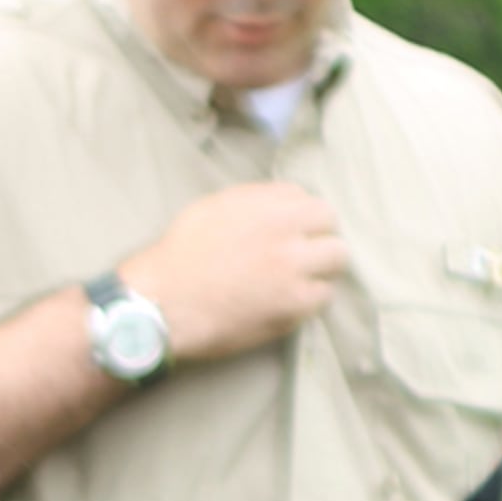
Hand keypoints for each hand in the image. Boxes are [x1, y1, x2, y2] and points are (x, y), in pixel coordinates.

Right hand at [123, 181, 346, 364]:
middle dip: (318, 235)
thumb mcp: (211, 209)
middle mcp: (283, 229)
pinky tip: (290, 303)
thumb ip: (251, 203)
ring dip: (322, 266)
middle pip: (330, 220)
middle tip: (304, 253)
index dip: (298, 216)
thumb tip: (279, 204)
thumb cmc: (178, 257)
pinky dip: (311, 298)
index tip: (289, 230)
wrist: (163, 303)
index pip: (305, 197)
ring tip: (302, 279)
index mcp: (262, 203)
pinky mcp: (294, 303)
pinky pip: (324, 295)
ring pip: (337, 257)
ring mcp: (293, 267)